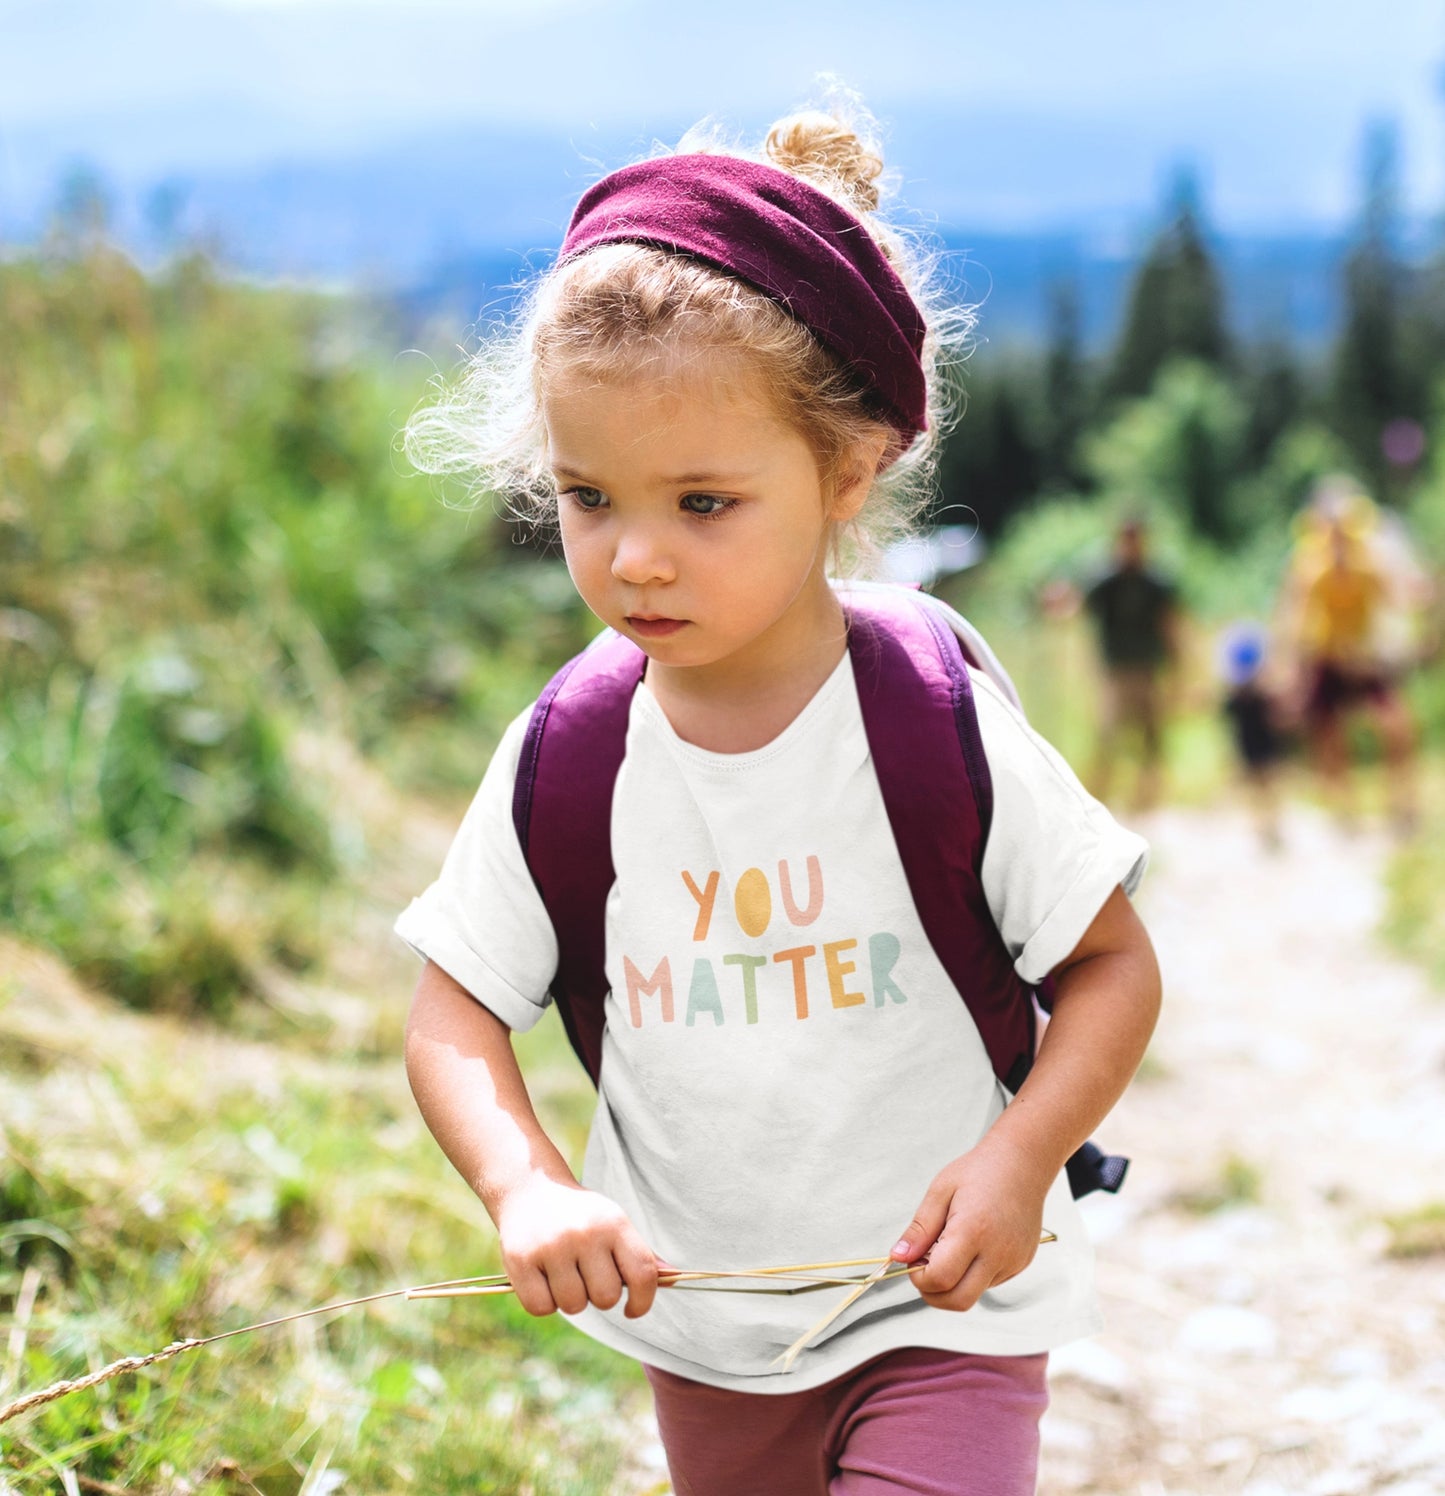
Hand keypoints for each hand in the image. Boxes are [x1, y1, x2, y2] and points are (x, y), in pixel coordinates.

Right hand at [495, 1174, 660, 1319]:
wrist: (529, 1187)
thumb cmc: (580, 1214)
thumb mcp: (613, 1222)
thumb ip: (640, 1253)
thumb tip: (674, 1277)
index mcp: (614, 1223)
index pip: (642, 1274)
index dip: (643, 1302)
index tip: (633, 1309)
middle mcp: (584, 1233)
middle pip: (606, 1298)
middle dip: (598, 1296)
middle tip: (586, 1275)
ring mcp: (551, 1247)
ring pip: (573, 1306)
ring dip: (570, 1298)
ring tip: (563, 1272)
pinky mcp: (521, 1260)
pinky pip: (542, 1308)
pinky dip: (543, 1302)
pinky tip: (542, 1277)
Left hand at [889, 1141, 1049, 1311]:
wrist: (1023, 1163)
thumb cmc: (980, 1171)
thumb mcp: (940, 1191)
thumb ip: (919, 1229)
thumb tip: (898, 1257)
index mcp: (973, 1230)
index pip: (940, 1279)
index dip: (919, 1278)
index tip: (912, 1261)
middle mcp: (997, 1252)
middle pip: (958, 1301)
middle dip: (933, 1293)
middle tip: (924, 1267)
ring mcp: (1013, 1261)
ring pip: (974, 1294)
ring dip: (954, 1282)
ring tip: (951, 1246)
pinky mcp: (1022, 1264)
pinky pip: (990, 1282)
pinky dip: (973, 1274)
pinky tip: (973, 1245)